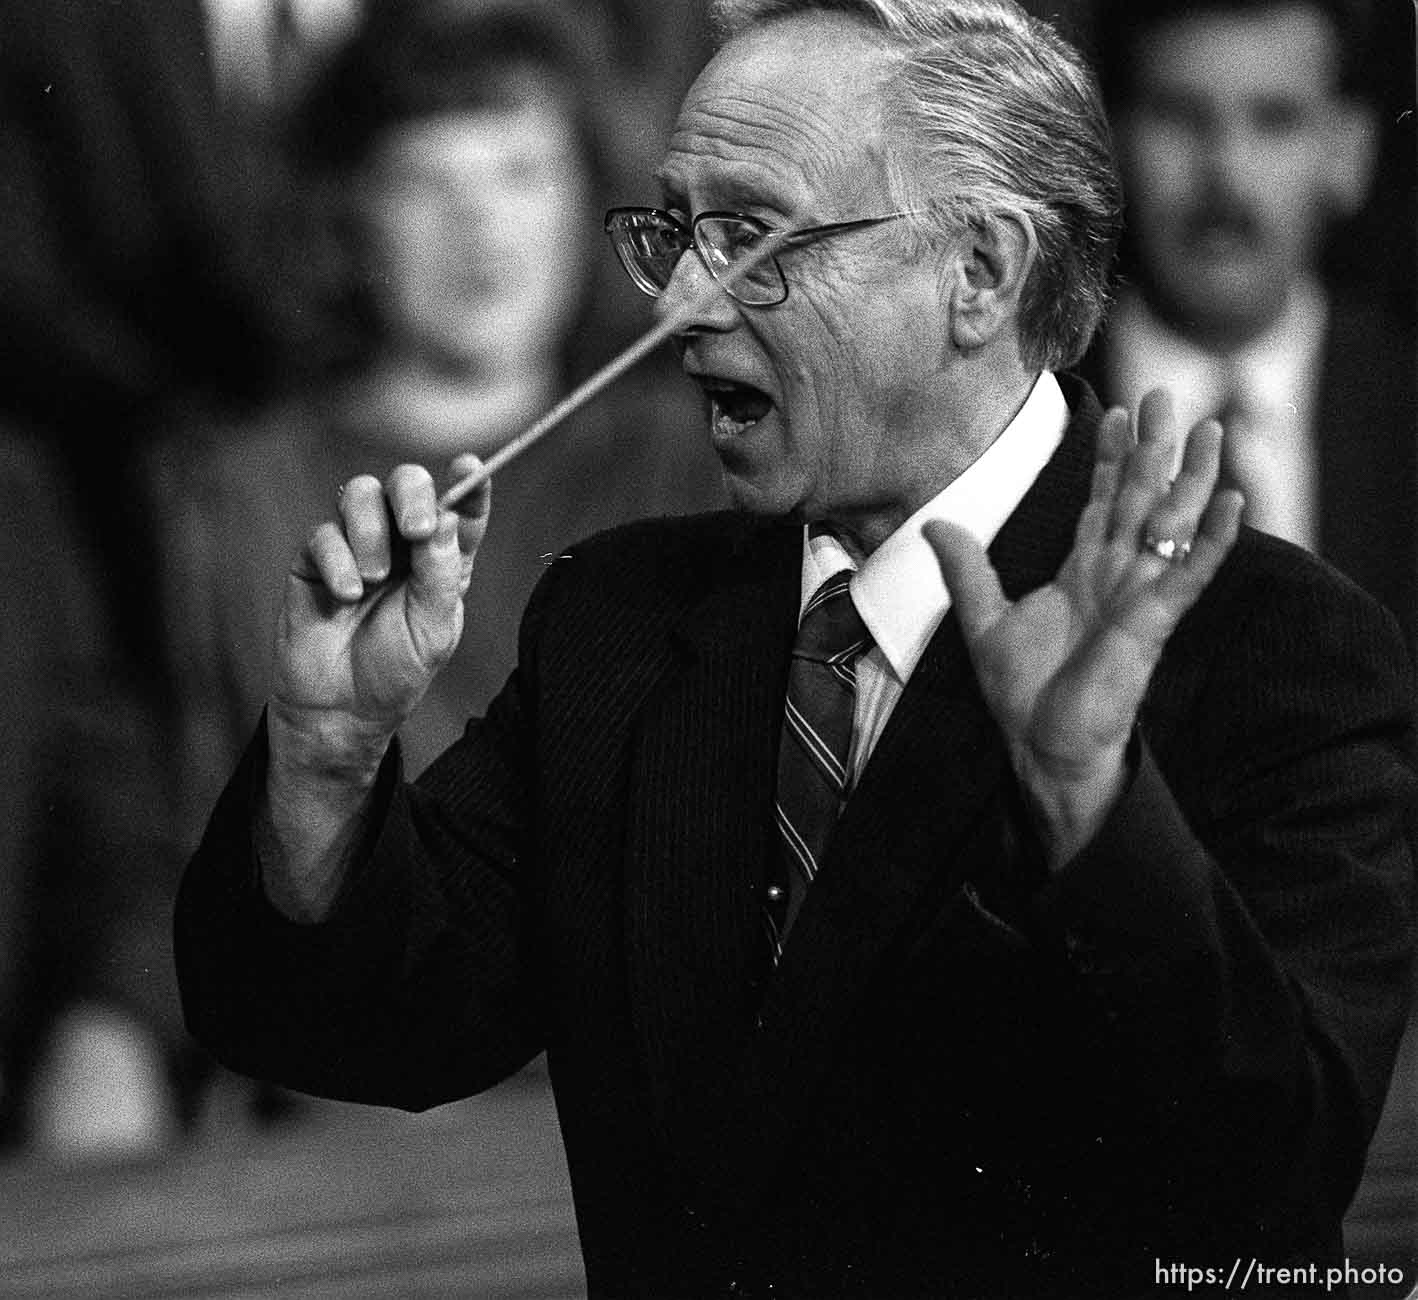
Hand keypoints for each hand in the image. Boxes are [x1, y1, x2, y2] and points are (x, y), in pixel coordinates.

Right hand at [269, 454, 491, 770]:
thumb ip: (440, 573)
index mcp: (443, 558)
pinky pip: (323, 533)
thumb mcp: (433, 628)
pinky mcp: (316, 558)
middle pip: (407, 483)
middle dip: (412, 493)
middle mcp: (402, 543)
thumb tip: (446, 516)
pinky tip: (347, 595)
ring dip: (370, 531)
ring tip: (374, 581)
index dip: (469, 483)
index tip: (470, 468)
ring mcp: (357, 545)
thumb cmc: (396, 669)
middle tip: (415, 528)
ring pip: (360, 493)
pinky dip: (337, 560)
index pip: (461, 508)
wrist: (340, 708)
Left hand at [925, 390, 1242, 868]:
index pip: (1103, 502)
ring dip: (1192, 479)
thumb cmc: (1022, 691)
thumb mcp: (983, 618)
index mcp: (1082, 571)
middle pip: (1142, 499)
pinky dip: (1211, 540)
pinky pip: (1189, 575)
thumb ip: (966, 570)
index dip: (1111, 459)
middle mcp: (1116, 575)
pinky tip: (1231, 501)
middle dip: (1154, 449)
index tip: (1116, 413)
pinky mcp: (1153, 622)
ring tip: (1209, 431)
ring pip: (1173, 526)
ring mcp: (1139, 596)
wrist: (1041, 744)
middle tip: (1166, 395)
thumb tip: (934, 523)